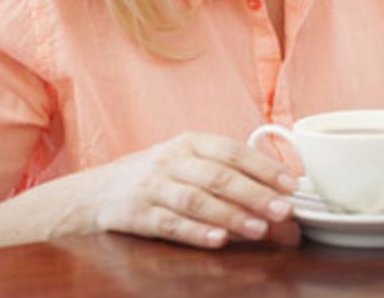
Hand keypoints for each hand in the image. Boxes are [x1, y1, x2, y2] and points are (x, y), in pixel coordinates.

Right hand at [58, 132, 300, 248]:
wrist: (91, 193)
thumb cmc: (155, 178)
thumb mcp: (187, 163)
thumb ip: (229, 175)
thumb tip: (278, 199)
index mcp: (190, 143)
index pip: (233, 151)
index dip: (265, 167)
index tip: (292, 184)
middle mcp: (171, 160)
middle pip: (219, 176)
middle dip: (256, 194)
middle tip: (284, 210)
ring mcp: (151, 187)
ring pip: (196, 200)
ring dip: (231, 215)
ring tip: (260, 229)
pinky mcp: (134, 213)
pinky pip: (168, 224)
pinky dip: (196, 233)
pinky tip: (219, 242)